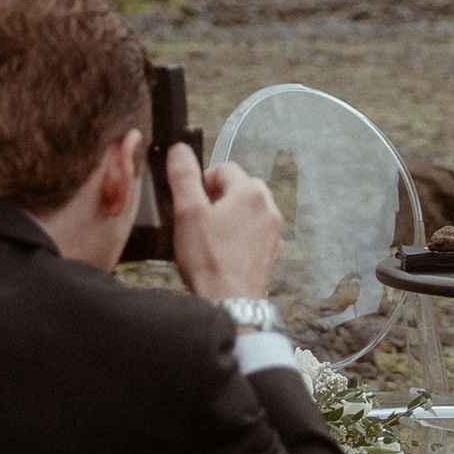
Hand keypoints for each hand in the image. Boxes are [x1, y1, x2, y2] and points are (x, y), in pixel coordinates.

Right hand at [165, 146, 283, 301]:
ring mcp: (273, 231)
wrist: (230, 302)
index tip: (191, 200)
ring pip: (250, 209)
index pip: (224, 168)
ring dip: (231, 215)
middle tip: (200, 217)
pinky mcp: (272, 251)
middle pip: (240, 187)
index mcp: (250, 192)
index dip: (203, 181)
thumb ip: (183, 176)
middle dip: (219, 196)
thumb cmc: (209, 261)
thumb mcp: (187, 213)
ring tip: (211, 235)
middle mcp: (268, 208)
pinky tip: (224, 251)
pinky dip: (241, 235)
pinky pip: (256, 232)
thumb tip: (179, 150)